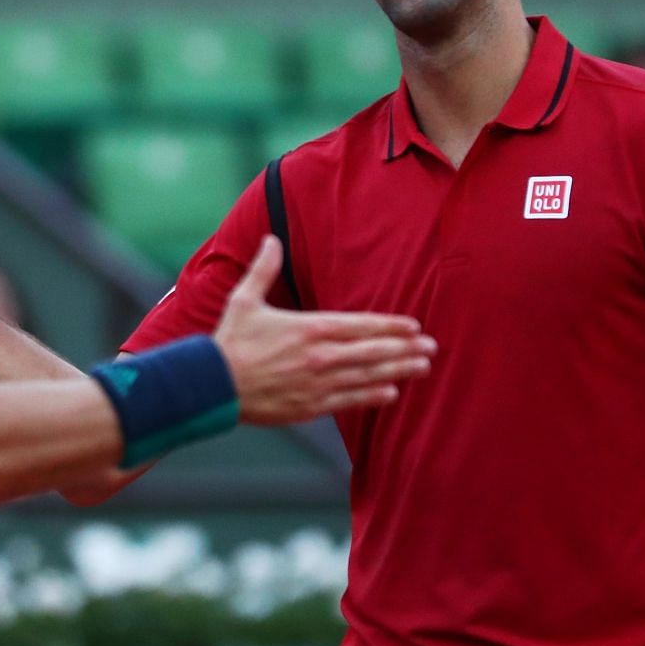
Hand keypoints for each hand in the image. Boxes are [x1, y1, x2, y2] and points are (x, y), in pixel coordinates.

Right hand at [213, 236, 434, 425]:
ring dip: (398, 371)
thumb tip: (272, 239)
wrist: (212, 386)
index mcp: (309, 328)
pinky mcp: (309, 406)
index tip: (413, 326)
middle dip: (405, 349)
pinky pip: (348, 401)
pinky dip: (371, 396)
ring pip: (367, 376)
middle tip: (432, 348)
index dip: (390, 326)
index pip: (361, 326)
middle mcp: (320, 356)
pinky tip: (391, 393)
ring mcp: (317, 383)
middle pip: (373, 352)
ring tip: (422, 368)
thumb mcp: (245, 300)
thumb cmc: (230, 342)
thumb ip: (264, 269)